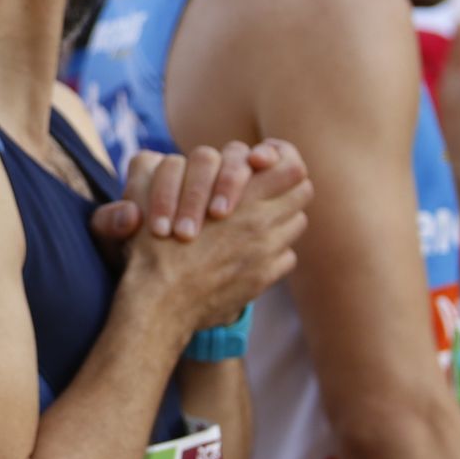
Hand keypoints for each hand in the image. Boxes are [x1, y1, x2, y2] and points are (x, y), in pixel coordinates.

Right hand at [122, 142, 312, 333]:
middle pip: (301, 191)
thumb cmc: (157, 242)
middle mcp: (261, 221)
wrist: (159, 297)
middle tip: (263, 190)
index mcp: (241, 196)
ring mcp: (266, 251)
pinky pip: (287, 256)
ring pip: (297, 222)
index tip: (263, 164)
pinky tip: (248, 253)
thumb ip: (215, 177)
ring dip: (281, 218)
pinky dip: (274, 252)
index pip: (291, 167)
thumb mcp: (175, 195)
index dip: (281, 161)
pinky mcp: (263, 277)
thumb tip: (249, 162)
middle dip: (285, 187)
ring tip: (254, 221)